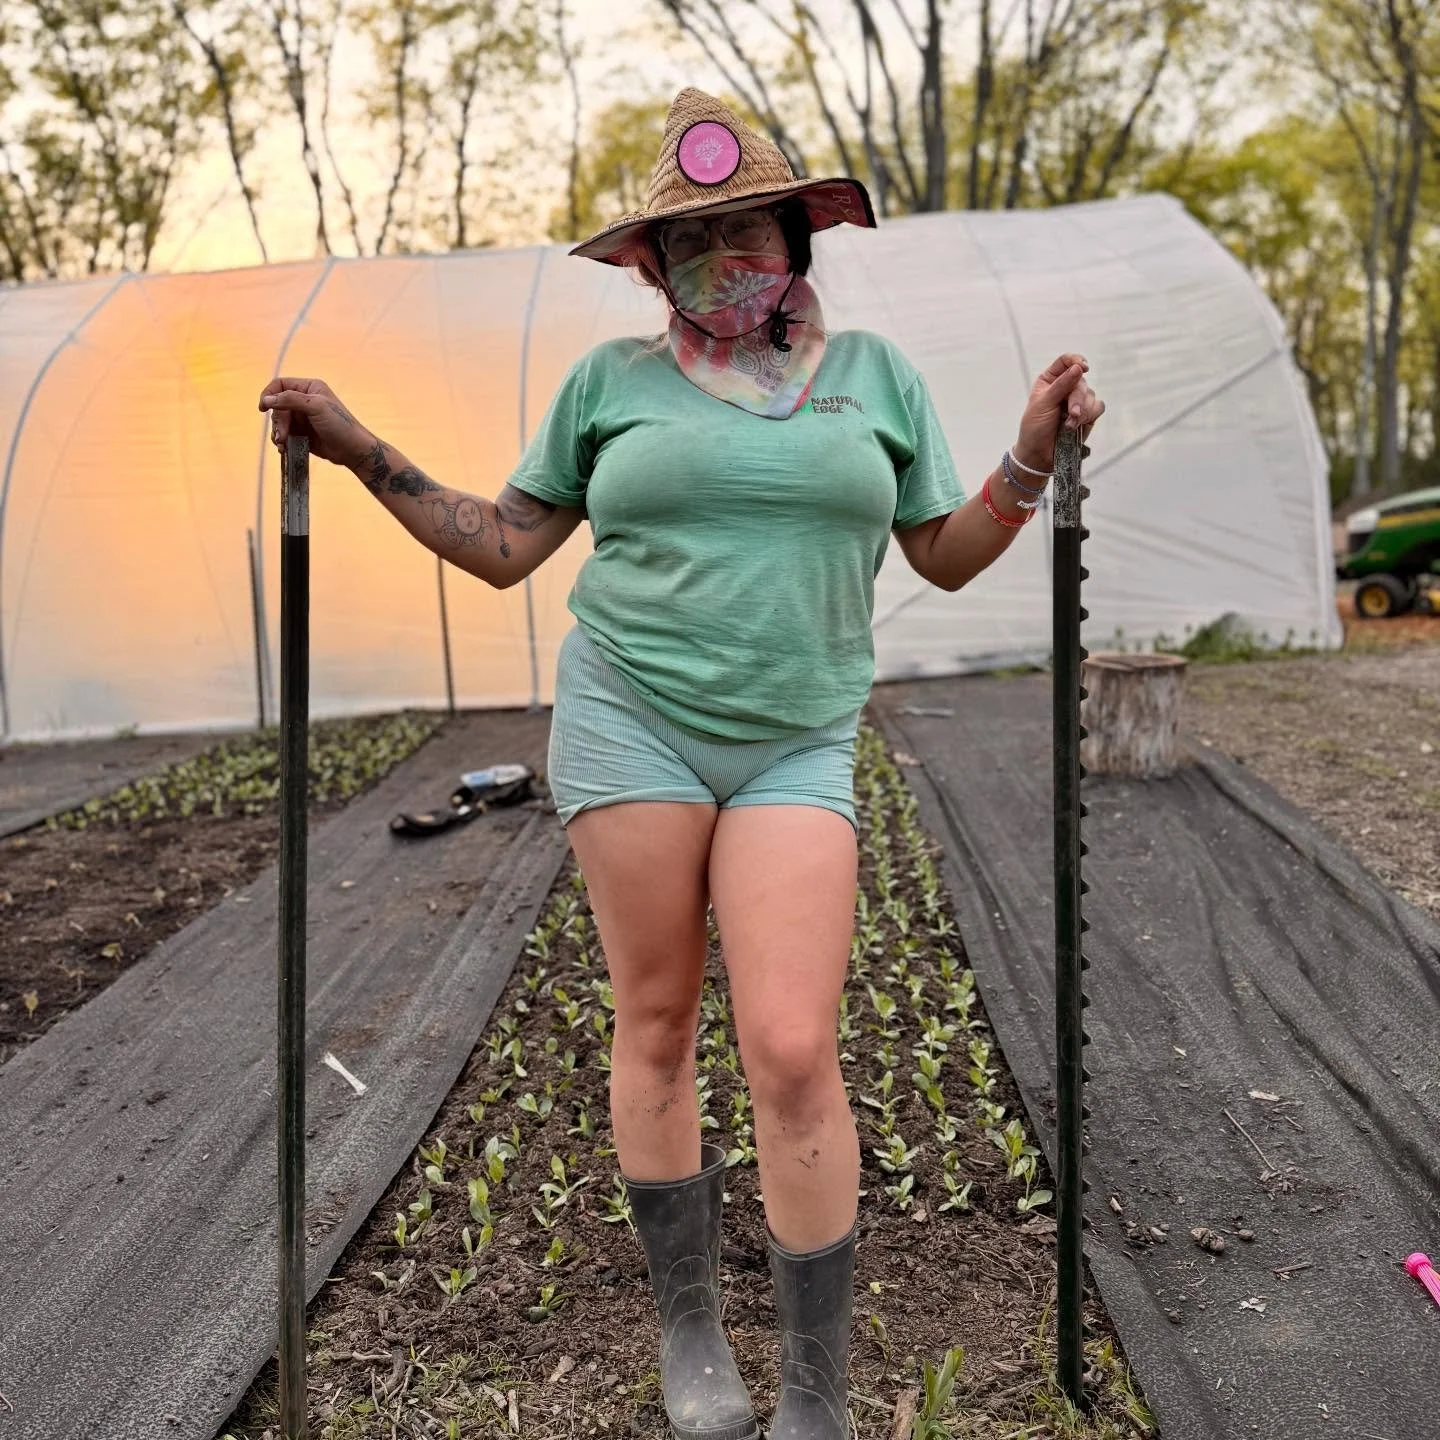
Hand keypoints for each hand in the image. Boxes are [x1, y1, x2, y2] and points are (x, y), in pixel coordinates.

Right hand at [258, 377, 374, 468]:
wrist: (353, 450)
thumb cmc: (340, 425)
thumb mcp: (316, 407)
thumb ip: (290, 400)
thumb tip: (267, 399)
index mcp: (309, 388)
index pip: (280, 385)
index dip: (269, 394)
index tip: (263, 407)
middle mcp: (304, 400)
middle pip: (278, 406)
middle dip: (278, 421)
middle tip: (282, 435)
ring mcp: (303, 418)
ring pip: (279, 421)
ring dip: (278, 432)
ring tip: (282, 444)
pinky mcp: (302, 433)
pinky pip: (284, 434)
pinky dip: (281, 441)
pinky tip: (284, 449)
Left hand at [1014, 353, 1105, 472]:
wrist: (1040, 455)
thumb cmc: (1035, 429)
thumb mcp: (1043, 404)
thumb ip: (1062, 385)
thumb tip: (1078, 367)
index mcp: (1050, 380)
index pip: (1066, 361)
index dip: (1076, 361)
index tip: (1083, 367)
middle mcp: (1065, 387)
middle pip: (1081, 380)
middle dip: (1077, 398)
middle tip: (1071, 413)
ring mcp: (1077, 401)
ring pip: (1090, 394)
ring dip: (1082, 410)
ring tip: (1069, 425)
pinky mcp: (1087, 415)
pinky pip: (1098, 407)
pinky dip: (1090, 415)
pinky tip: (1077, 426)